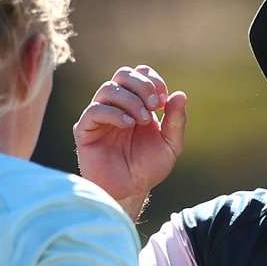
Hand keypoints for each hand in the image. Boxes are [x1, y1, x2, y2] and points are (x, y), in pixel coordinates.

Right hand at [73, 65, 185, 215]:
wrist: (130, 191)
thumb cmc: (148, 168)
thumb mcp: (170, 145)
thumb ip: (176, 121)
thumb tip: (181, 95)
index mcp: (136, 103)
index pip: (140, 74)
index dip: (152, 80)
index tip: (163, 101)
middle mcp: (116, 105)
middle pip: (123, 74)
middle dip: (142, 86)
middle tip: (154, 105)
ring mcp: (99, 116)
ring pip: (108, 89)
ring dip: (130, 100)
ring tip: (141, 120)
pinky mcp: (85, 129)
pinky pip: (94, 110)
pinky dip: (113, 112)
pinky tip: (128, 124)